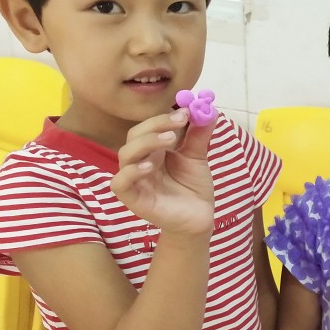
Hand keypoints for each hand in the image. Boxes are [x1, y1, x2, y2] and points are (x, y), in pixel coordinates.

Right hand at [110, 109, 215, 233]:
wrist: (199, 218)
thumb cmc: (193, 188)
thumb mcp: (198, 158)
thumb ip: (199, 136)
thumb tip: (209, 110)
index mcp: (153, 149)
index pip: (150, 126)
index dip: (165, 117)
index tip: (186, 112)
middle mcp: (140, 160)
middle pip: (135, 136)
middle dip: (156, 125)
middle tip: (179, 122)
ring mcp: (135, 179)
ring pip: (125, 155)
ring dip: (146, 143)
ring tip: (169, 140)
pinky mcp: (132, 198)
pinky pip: (120, 183)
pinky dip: (131, 172)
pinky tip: (149, 166)